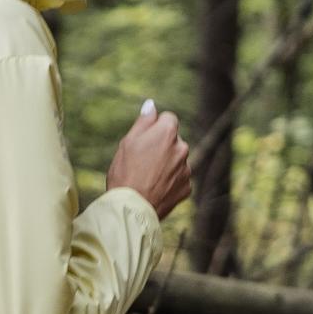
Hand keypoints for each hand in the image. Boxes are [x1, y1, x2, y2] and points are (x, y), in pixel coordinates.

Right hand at [107, 98, 190, 220]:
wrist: (132, 208)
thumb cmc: (125, 173)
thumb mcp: (128, 142)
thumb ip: (144, 121)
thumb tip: (151, 105)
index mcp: (167, 132)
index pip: (168, 118)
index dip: (154, 128)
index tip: (143, 141)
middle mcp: (182, 148)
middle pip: (173, 140)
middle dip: (162, 146)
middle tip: (142, 161)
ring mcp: (186, 169)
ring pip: (177, 160)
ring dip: (167, 164)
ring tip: (147, 178)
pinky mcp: (187, 187)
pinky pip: (179, 179)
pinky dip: (170, 182)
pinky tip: (155, 188)